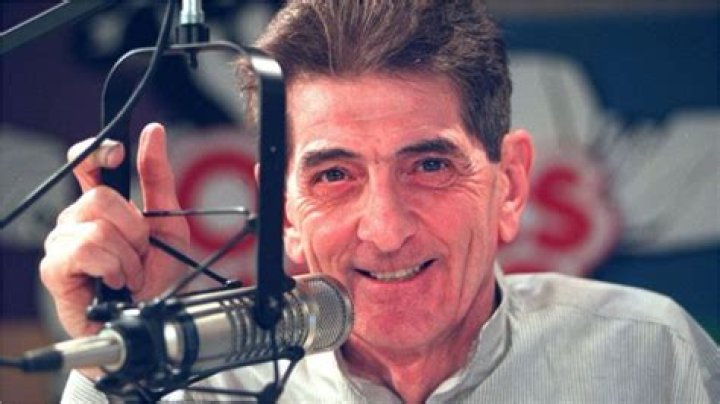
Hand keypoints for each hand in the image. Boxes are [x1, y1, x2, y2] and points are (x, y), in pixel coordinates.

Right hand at [40, 123, 189, 343]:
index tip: (117, 151)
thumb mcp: (169, 221)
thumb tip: (153, 132)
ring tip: (129, 272)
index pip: (85, 162)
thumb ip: (158, 177)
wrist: (151, 316)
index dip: (97, 150)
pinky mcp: (54, 268)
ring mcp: (62, 243)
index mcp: (101, 206)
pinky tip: (114, 281)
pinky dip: (112, 267)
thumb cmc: (156, 274)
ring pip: (97, 228)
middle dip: (134, 229)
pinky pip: (86, 250)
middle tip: (140, 252)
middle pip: (100, 197)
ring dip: (126, 255)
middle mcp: (76, 220)